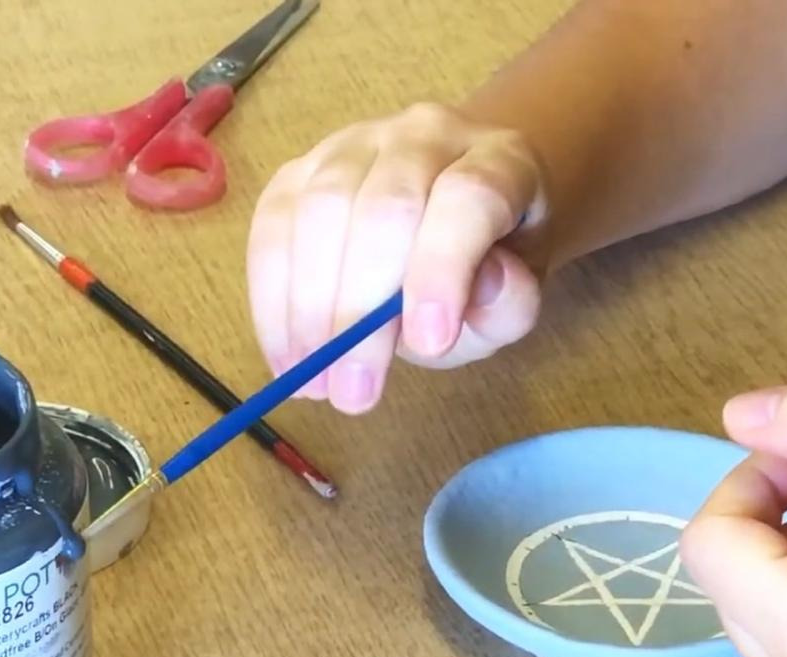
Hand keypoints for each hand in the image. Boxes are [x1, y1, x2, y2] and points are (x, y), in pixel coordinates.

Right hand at [246, 102, 547, 413]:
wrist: (456, 210)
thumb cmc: (488, 263)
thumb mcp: (515, 298)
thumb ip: (508, 304)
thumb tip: (468, 298)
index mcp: (498, 159)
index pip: (469, 197)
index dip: (444, 268)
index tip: (429, 345)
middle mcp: (425, 134)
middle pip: (385, 207)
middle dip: (361, 310)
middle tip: (353, 392)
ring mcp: (355, 143)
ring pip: (320, 210)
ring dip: (308, 309)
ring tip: (314, 382)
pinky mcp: (300, 169)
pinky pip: (271, 223)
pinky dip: (271, 297)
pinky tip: (285, 355)